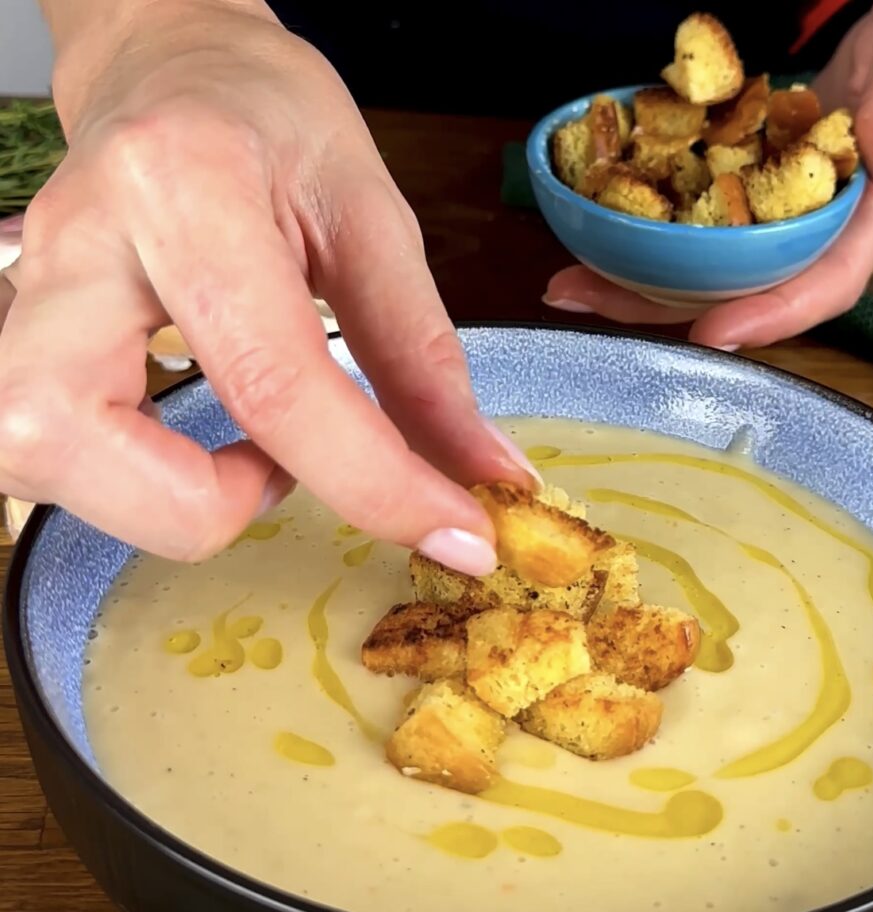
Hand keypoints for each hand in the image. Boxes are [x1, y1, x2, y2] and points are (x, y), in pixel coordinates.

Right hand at [0, 0, 537, 572]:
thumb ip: (423, 361)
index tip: (457, 534)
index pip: (272, 385)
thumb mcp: (371, 218)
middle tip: (286, 468)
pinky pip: (44, 451)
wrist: (172, 69)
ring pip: (31, 458)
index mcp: (184, 191)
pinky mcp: (21, 330)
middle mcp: (72, 248)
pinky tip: (194, 444)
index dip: (376, 487)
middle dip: (206, 507)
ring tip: (248, 449)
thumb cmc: (272, 121)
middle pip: (72, 442)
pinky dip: (132, 483)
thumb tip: (480, 475)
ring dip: (160, 500)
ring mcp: (27, 293)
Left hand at [543, 0, 872, 349]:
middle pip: (736, 291)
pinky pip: (695, 220)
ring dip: (633, 278)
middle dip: (659, 308)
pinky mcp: (749, 185)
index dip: (767, 318)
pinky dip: (647, 228)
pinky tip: (595, 226)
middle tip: (582, 299)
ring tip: (567, 279)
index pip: (818, 288)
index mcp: (861, 222)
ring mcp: (775, 212)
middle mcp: (811, 231)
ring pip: (704, 263)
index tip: (710, 332)